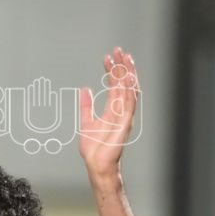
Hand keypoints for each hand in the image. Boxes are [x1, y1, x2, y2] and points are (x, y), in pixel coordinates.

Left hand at [79, 47, 139, 179]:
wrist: (97, 164)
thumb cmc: (94, 148)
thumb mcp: (87, 122)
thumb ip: (87, 106)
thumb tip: (85, 89)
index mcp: (114, 109)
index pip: (115, 84)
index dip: (112, 70)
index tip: (108, 57)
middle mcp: (122, 110)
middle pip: (125, 83)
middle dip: (122, 66)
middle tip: (118, 50)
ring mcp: (125, 115)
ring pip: (129, 90)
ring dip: (128, 74)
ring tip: (125, 59)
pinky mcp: (125, 123)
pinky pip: (129, 103)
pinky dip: (129, 90)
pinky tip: (127, 78)